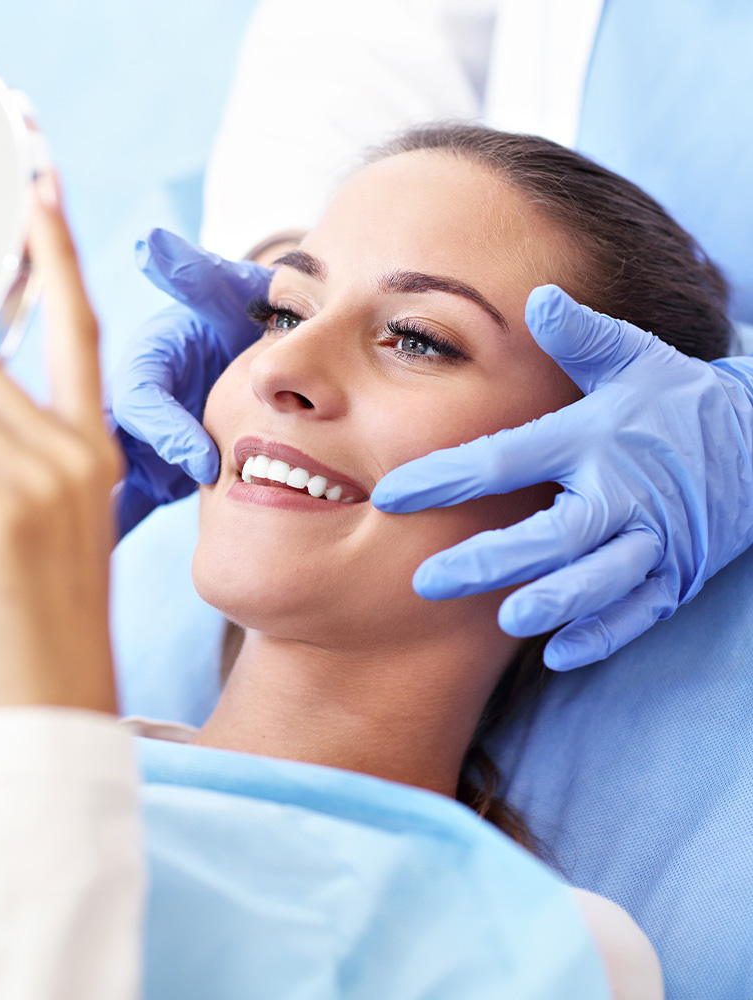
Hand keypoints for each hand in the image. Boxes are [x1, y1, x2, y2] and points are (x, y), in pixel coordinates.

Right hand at [111, 229, 269, 534]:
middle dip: (116, 484)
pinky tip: (95, 568)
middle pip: (108, 443)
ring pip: (103, 479)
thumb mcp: (224, 296)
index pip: (142, 397)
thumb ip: (198, 277)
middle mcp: (132, 402)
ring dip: (101, 513)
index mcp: (146, 362)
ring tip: (90, 557)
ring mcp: (136, 441)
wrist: (250, 354)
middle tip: (127, 525)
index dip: (166, 428)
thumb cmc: (237, 320)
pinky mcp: (147, 472)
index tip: (203, 460)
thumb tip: (153, 247)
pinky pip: (123, 503)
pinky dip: (111, 529)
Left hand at [371, 284, 752, 670]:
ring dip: (557, 601)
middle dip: (493, 559)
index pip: (509, 458)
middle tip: (428, 581)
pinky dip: (604, 633)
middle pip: (556, 532)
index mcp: (594, 437)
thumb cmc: (674, 398)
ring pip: (602, 578)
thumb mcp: (632, 358)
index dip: (448, 477)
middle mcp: (624, 490)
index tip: (390, 496)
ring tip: (508, 620)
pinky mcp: (677, 574)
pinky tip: (557, 653)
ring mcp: (655, 538)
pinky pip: (640, 611)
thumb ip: (582, 337)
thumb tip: (538, 297)